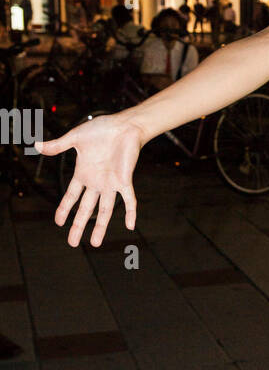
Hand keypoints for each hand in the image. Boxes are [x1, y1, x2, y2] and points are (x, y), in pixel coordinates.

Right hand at [33, 112, 143, 247]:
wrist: (124, 125)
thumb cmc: (101, 130)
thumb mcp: (75, 138)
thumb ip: (58, 145)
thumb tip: (36, 146)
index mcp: (83, 174)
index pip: (71, 196)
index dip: (64, 209)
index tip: (58, 223)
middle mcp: (96, 183)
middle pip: (85, 209)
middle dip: (78, 226)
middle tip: (72, 243)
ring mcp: (111, 183)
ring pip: (105, 210)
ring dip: (100, 227)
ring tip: (95, 243)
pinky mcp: (125, 180)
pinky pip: (129, 200)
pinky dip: (130, 212)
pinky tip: (130, 226)